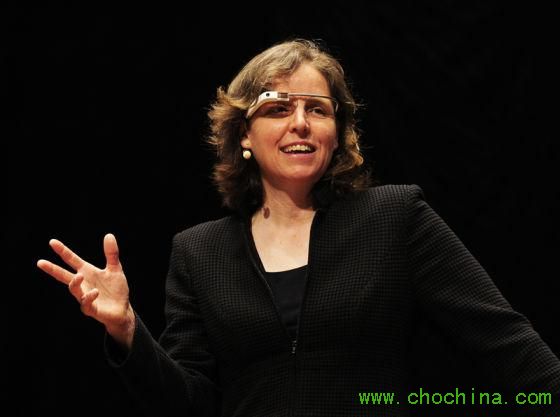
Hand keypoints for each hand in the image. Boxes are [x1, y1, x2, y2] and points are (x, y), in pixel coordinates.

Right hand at [37, 233, 134, 347]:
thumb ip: (111, 254)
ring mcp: (85, 297)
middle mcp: (83, 284)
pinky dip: (89, 297)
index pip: (72, 260)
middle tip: (40, 262)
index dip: (62, 251)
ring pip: (74, 290)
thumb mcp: (115, 269)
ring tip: (79, 276)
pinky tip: (95, 291)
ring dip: (75, 283)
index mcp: (87, 272)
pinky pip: (86, 304)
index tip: (52, 242)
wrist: (123, 309)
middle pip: (64, 276)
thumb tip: (108, 235)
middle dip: (52, 269)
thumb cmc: (116, 289)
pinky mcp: (92, 309)